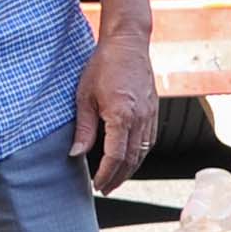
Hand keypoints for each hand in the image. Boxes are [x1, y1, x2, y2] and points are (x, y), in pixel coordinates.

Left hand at [71, 26, 154, 195]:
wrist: (128, 43)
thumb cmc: (103, 65)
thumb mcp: (84, 96)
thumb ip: (83, 128)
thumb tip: (76, 154)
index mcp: (121, 115)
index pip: (116, 156)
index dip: (106, 174)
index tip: (98, 185)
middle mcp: (140, 118)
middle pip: (132, 159)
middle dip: (118, 177)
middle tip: (106, 189)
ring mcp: (150, 115)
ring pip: (143, 152)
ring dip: (130, 169)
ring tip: (116, 179)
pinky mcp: (154, 110)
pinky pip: (150, 140)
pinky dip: (140, 154)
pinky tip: (131, 158)